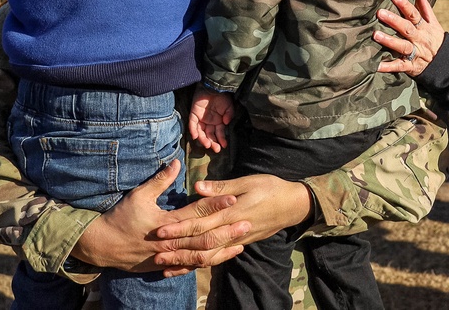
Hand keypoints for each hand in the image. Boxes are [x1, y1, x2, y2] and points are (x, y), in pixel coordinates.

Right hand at [72, 159, 246, 274]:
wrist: (103, 246)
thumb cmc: (120, 218)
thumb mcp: (138, 196)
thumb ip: (159, 180)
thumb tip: (176, 162)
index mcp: (166, 224)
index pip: (195, 213)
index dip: (215, 205)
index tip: (232, 198)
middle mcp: (171, 243)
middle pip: (204, 238)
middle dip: (226, 230)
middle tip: (247, 222)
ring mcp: (169, 257)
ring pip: (201, 257)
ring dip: (222, 249)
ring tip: (241, 243)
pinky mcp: (166, 266)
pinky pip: (190, 266)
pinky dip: (207, 262)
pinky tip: (221, 258)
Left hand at [154, 173, 311, 273]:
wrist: (293, 205)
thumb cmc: (270, 187)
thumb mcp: (247, 181)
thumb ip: (221, 187)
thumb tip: (198, 187)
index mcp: (231, 212)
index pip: (200, 222)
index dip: (179, 228)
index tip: (160, 231)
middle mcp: (232, 230)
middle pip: (200, 243)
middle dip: (177, 248)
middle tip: (155, 253)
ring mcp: (237, 240)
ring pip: (208, 256)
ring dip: (186, 261)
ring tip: (166, 265)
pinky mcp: (241, 244)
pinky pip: (218, 258)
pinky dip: (202, 264)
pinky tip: (188, 267)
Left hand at [188, 86, 233, 152]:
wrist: (213, 86)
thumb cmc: (222, 96)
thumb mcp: (229, 106)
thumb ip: (229, 115)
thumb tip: (226, 123)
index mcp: (218, 121)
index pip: (219, 133)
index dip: (221, 139)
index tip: (224, 145)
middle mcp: (209, 122)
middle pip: (209, 135)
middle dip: (213, 142)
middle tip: (216, 149)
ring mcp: (201, 119)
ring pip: (201, 132)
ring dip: (204, 139)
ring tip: (208, 145)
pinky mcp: (194, 114)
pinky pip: (192, 124)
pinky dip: (193, 130)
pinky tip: (196, 136)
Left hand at [373, 0, 443, 77]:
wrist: (446, 64)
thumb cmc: (435, 39)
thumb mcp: (434, 24)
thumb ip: (425, 8)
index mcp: (424, 28)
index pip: (415, 15)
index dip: (405, 6)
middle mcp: (419, 39)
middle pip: (407, 29)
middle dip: (394, 21)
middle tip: (380, 13)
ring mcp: (415, 53)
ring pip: (402, 46)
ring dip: (389, 41)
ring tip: (375, 35)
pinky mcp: (411, 66)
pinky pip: (399, 66)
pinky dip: (389, 66)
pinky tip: (377, 65)